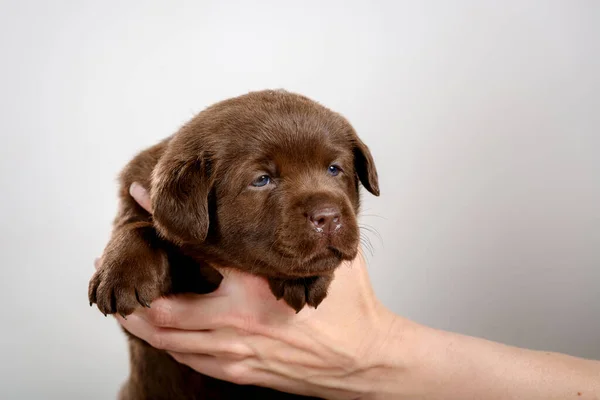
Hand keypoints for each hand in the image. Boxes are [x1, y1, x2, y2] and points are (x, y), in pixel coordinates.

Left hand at [109, 183, 399, 398]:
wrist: (362, 361)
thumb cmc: (352, 308)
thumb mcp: (332, 260)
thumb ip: (313, 230)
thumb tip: (308, 199)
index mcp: (256, 286)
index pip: (197, 247)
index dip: (162, 221)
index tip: (139, 196)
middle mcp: (237, 321)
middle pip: (163, 311)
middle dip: (133, 292)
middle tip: (117, 272)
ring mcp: (235, 351)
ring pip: (168, 341)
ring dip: (141, 322)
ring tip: (126, 303)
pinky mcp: (239, 370)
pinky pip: (189, 360)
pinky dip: (167, 344)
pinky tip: (160, 332)